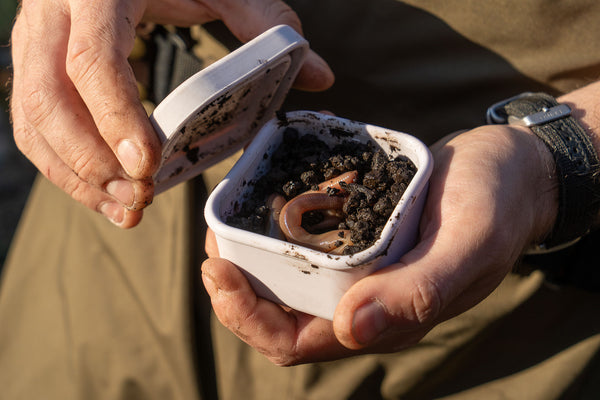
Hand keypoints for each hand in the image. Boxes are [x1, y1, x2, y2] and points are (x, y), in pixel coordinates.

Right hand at [10, 0, 333, 227]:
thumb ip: (266, 22)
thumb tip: (321, 75)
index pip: (92, 58)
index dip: (116, 116)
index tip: (148, 166)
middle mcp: (54, 14)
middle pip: (47, 99)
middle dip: (90, 161)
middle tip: (138, 200)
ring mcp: (35, 39)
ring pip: (32, 118)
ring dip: (74, 174)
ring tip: (124, 209)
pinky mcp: (33, 62)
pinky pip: (31, 122)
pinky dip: (62, 164)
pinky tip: (104, 190)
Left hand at [201, 124, 557, 364]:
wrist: (512, 169)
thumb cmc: (498, 204)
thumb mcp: (469, 243)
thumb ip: (420, 292)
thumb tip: (352, 330)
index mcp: (387, 317)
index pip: (296, 341)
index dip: (248, 318)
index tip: (218, 270)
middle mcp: (365, 299)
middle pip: (280, 317)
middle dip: (236, 289)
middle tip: (212, 245)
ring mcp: (360, 269)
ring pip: (287, 283)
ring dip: (249, 259)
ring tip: (225, 222)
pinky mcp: (360, 237)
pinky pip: (307, 245)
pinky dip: (276, 229)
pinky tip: (263, 199)